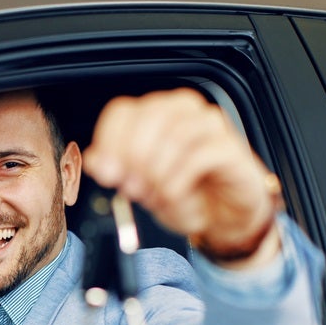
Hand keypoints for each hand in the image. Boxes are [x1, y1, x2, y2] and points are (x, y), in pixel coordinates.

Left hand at [83, 88, 280, 268]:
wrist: (224, 214)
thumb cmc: (184, 193)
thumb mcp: (141, 187)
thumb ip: (116, 171)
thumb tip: (95, 160)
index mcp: (154, 114)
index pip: (122, 112)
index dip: (109, 143)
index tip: (106, 175)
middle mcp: (181, 110)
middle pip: (148, 119)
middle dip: (133, 158)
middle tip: (130, 189)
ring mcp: (208, 125)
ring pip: (174, 135)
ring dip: (157, 172)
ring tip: (154, 196)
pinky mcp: (230, 146)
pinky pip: (198, 156)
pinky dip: (179, 181)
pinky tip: (173, 196)